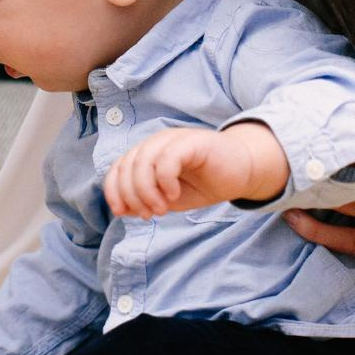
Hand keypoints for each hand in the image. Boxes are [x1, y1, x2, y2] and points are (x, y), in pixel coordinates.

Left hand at [103, 122, 288, 218]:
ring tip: (162, 208)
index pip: (117, 168)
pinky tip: (175, 194)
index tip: (122, 213)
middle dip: (132, 195)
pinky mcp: (192, 142)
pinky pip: (168, 158)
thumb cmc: (204, 184)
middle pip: (128, 166)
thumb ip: (144, 201)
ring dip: (146, 190)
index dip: (113, 191)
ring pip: (143, 161)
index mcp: (147, 154)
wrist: (241, 174)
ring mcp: (174, 140)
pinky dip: (165, 180)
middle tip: (149, 215)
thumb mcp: (168, 199)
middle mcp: (156, 143)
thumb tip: (120, 209)